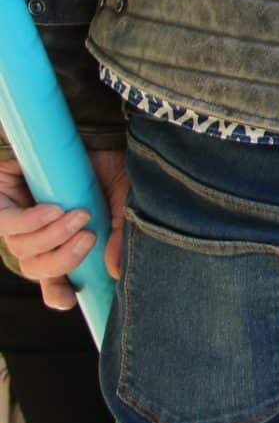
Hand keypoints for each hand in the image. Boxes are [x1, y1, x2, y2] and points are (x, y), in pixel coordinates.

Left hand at [0, 150, 127, 310]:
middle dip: (62, 260)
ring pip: (22, 250)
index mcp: (64, 238)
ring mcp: (16, 217)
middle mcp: (37, 232)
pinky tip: (53, 210)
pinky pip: (7, 225)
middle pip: (36, 268)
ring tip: (79, 215)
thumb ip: (119, 235)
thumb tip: (112, 273)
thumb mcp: (122, 199)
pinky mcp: (0, 200)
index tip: (69, 298)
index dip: (57, 291)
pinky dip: (31, 223)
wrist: (91, 124)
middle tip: (89, 237)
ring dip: (51, 238)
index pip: (53, 277)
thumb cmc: (107, 161)